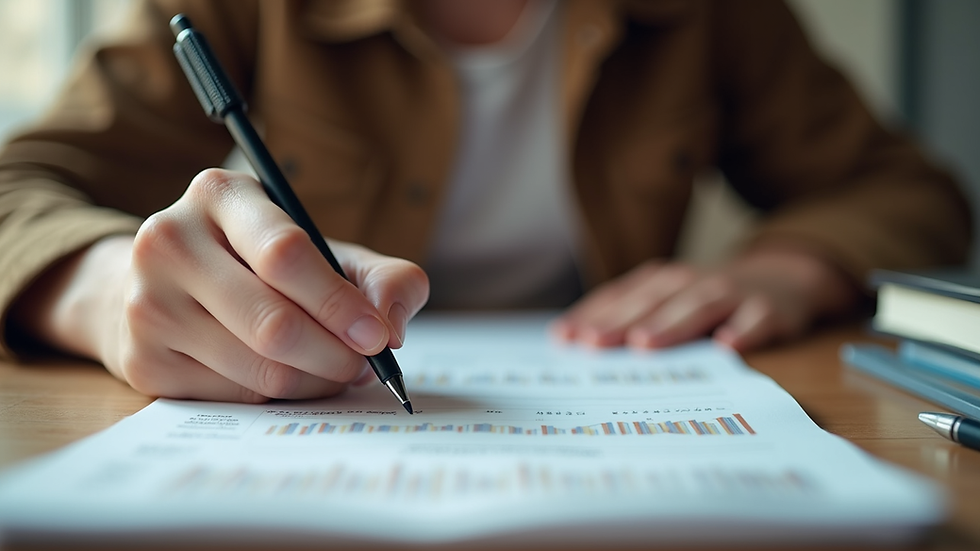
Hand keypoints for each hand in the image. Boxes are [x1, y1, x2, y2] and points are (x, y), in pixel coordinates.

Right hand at [11, 169, 428, 401]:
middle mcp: (169, 241)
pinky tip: (286, 377)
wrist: (166, 287)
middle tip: (363, 366)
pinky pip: (235, 397)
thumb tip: (391, 328)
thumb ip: (382, 278)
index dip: (338, 303)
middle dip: (335, 355)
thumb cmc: (262, 267)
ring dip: (314, 382)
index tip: (377, 336)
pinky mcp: (142, 361)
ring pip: (258, 369)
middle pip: (273, 323)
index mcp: (220, 194)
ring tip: (333, 371)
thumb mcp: (326, 252)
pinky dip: (278, 397)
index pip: (284, 254)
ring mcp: (147, 304)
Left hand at [551, 248, 858, 351]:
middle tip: (592, 343)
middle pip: (653, 301)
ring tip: (644, 344)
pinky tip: (728, 346)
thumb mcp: (670, 301)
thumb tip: (573, 340)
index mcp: (663, 282)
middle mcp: (692, 283)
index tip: (563, 337)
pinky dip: (744, 331)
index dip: (592, 314)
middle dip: (620, 321)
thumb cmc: (709, 298)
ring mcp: (732, 294)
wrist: (783, 277)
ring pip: (698, 306)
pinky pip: (757, 319)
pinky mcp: (770, 309)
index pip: (622, 297)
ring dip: (671, 324)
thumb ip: (629, 316)